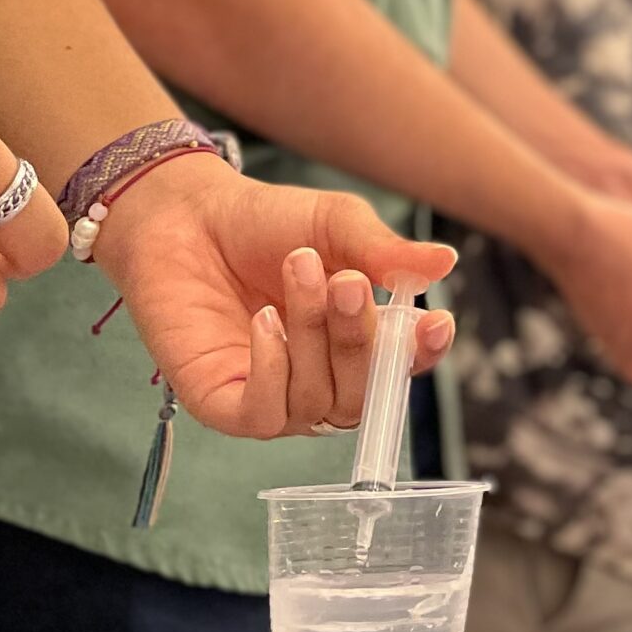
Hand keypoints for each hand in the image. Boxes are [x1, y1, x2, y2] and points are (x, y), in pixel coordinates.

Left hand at [95, 154, 457, 438]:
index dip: (422, 354)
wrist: (186, 215)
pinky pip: (264, 417)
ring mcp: (271, 397)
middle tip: (345, 280)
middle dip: (359, 340)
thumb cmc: (263, 222)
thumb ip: (384, 251)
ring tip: (297, 270)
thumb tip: (445, 263)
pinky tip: (264, 319)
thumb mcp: (334, 224)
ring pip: (315, 403)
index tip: (433, 322)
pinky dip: (273, 370)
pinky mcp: (221, 404)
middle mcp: (318, 379)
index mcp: (355, 340)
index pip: (401, 368)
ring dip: (313, 336)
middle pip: (362, 396)